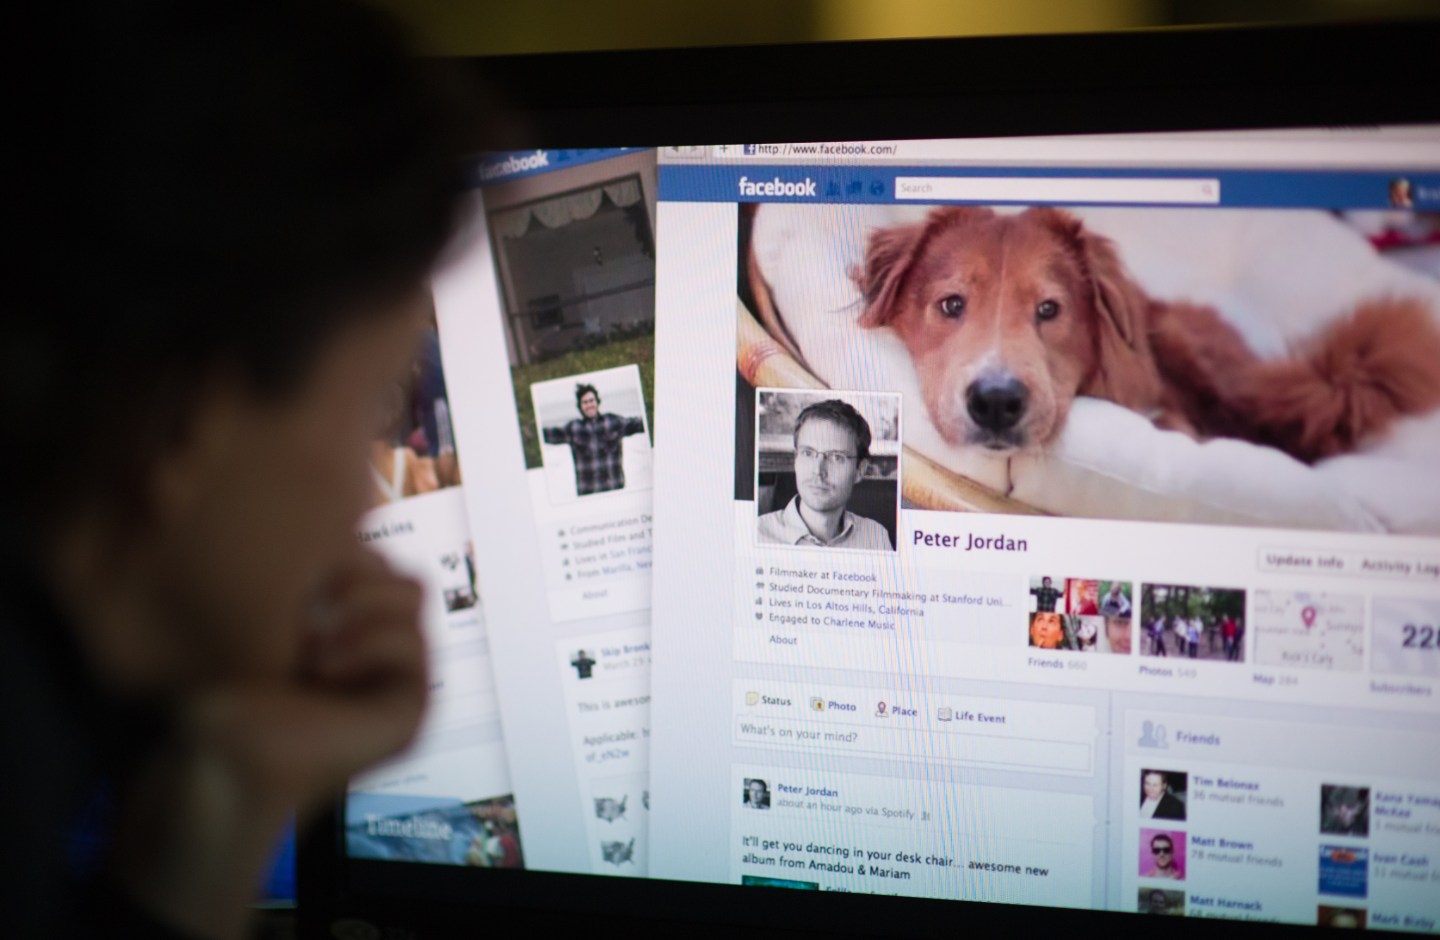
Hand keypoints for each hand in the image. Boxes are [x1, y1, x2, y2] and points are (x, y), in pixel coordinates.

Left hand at [112, 548, 426, 939]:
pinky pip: (413, 641)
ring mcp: (401, 674)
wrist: (220, 748)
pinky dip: (367, 644)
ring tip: (310, 640)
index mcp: (353, 618)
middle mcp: (380, 642)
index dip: (339, 550)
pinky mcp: (412, 707)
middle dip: (349, 572)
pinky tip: (324, 667)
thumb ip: (319, 565)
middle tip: (299, 612)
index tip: (289, 581)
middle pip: (399, 564)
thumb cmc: (229, 681)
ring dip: (357, 606)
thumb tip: (347, 522)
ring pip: (414, 591)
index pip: (378, 552)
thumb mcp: (274, 603)